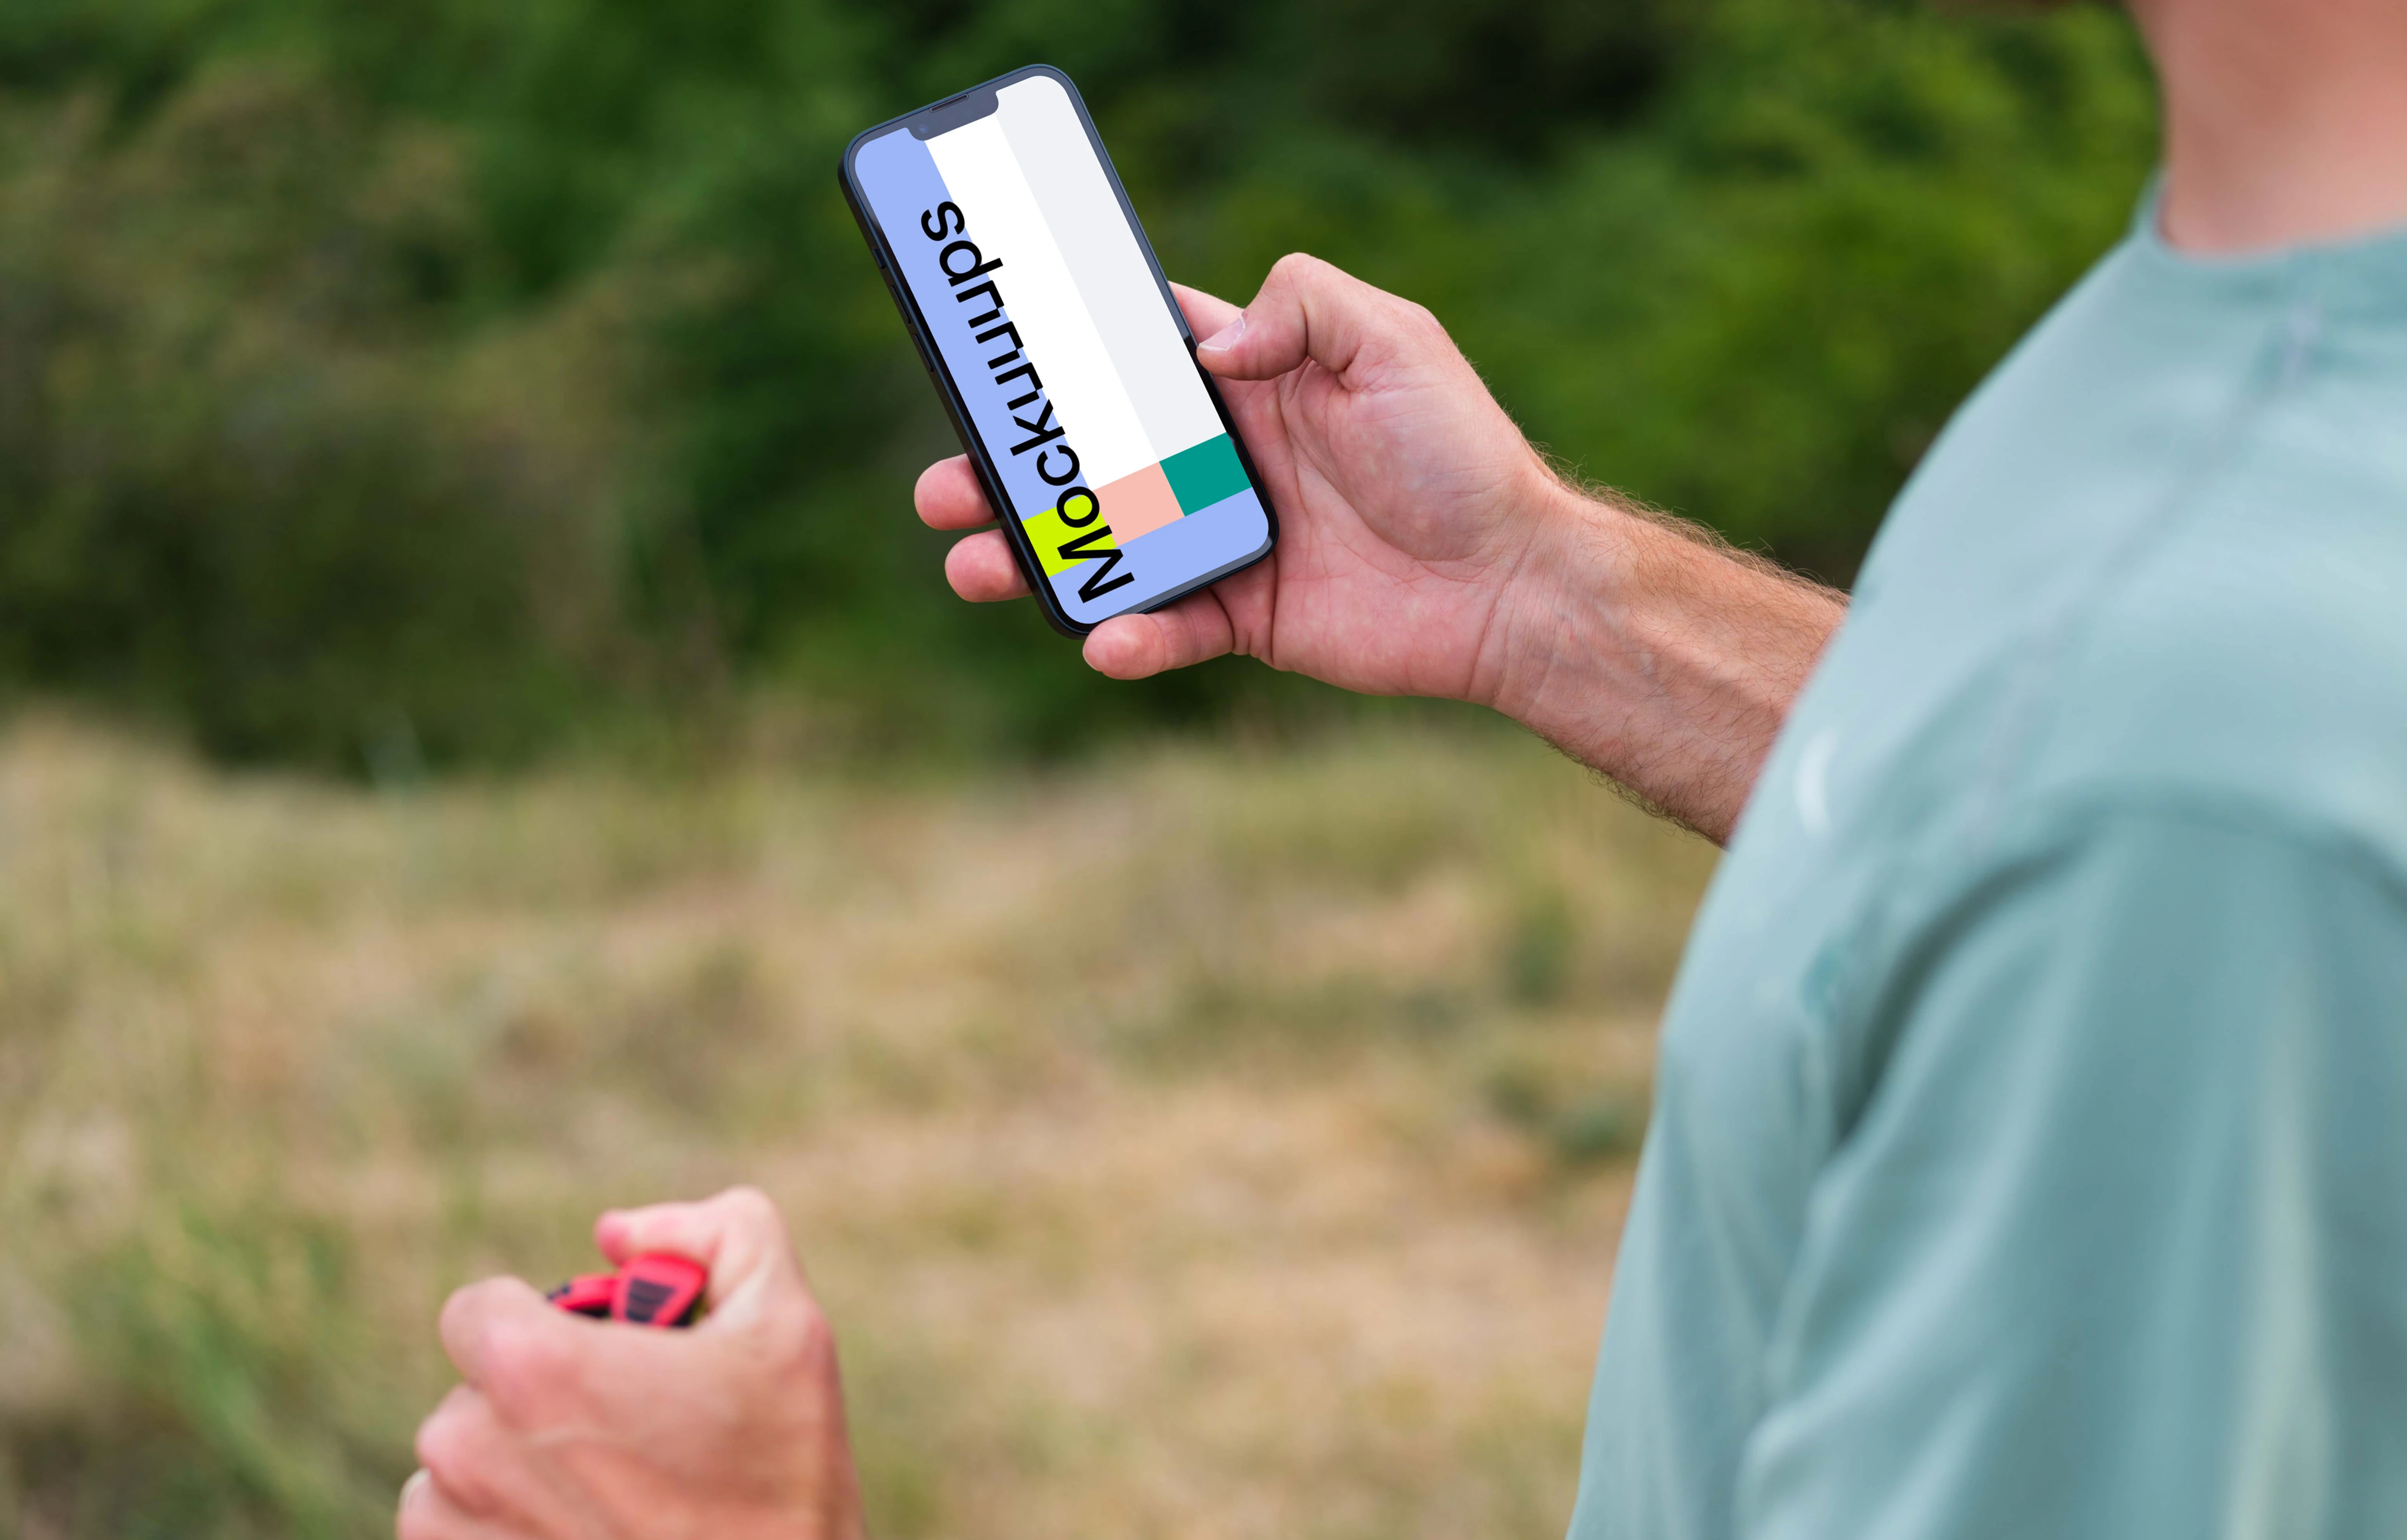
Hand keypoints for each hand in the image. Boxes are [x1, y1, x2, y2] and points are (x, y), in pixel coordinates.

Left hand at [399, 1188, 863, 1539]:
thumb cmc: (781, 1476)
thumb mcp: (787, 1323)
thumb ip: (714, 1231)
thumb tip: (615, 1231)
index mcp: (530, 1367)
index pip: (476, 1309)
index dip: (542, 1324)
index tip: (600, 1358)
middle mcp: (466, 1450)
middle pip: (476, 1391)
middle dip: (540, 1400)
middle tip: (632, 1433)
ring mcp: (457, 1531)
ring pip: (455, 1469)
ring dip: (514, 1471)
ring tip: (613, 1495)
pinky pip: (451, 1537)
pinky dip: (504, 1532)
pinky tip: (589, 1535)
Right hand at [918, 253, 1844, 840]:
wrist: (1511, 580)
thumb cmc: (1458, 452)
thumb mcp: (1390, 340)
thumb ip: (1297, 306)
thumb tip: (1206, 344)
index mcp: (1248, 385)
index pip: (1133, 360)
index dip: (1061, 357)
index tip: (988, 354)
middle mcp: (1225, 462)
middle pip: (1092, 463)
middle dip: (1012, 473)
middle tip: (945, 484)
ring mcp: (1229, 543)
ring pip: (1108, 549)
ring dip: (1035, 557)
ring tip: (974, 564)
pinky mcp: (1246, 619)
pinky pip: (1168, 628)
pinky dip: (1131, 636)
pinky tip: (1108, 637)